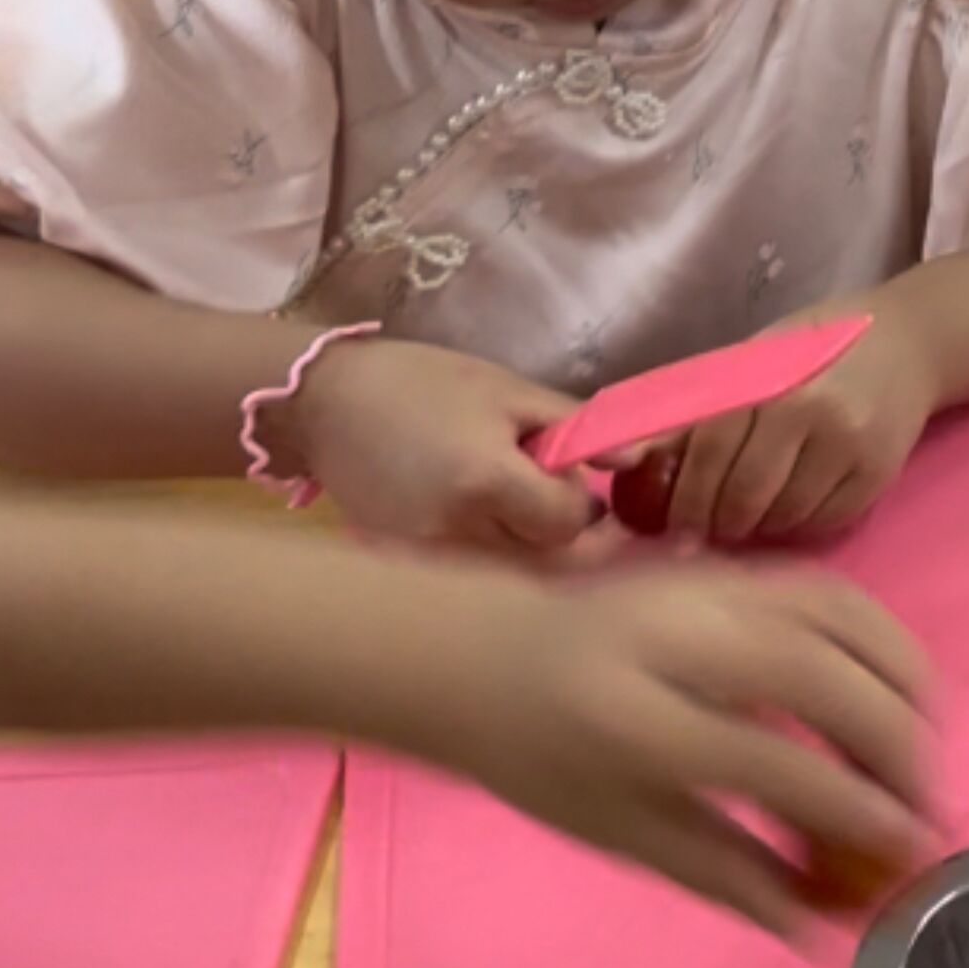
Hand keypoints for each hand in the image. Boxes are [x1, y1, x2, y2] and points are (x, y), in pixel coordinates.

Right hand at [271, 334, 601, 556]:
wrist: (328, 406)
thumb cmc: (425, 384)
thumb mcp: (508, 390)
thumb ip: (575, 425)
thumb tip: (639, 455)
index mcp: (484, 484)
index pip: (566, 523)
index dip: (582, 501)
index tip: (571, 475)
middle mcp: (453, 538)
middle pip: (540, 564)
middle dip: (558, 534)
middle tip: (548, 493)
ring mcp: (422, 564)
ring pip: (505, 582)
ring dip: (524, 552)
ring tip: (510, 504)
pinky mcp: (401, 573)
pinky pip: (465, 583)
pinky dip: (485, 561)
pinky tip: (477, 524)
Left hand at [375, 556, 944, 943]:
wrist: (491, 653)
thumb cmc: (547, 757)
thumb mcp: (622, 832)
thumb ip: (726, 874)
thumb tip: (814, 923)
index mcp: (637, 720)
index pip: (770, 758)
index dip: (850, 805)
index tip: (907, 848)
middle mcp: (683, 639)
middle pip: (821, 673)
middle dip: (896, 741)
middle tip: (930, 803)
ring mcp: (712, 586)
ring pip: (841, 614)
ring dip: (904, 681)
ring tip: (928, 749)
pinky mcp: (734, 563)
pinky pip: (832, 589)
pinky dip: (881, 638)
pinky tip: (899, 689)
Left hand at [603, 311, 941, 549]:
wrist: (911, 340)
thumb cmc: (816, 347)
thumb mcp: (755, 360)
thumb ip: (692, 410)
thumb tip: (618, 462)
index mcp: (771, 375)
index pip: (710, 454)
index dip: (685, 499)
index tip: (674, 526)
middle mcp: (811, 410)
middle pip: (744, 497)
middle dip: (718, 522)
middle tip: (710, 527)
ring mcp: (849, 445)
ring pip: (782, 518)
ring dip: (758, 526)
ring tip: (753, 512)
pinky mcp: (878, 474)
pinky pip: (822, 524)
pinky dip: (798, 525)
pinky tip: (793, 505)